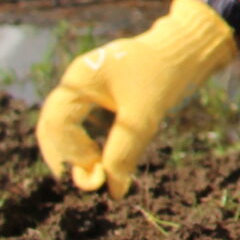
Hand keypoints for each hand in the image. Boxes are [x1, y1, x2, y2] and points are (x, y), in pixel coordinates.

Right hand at [33, 0, 236, 197]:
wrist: (186, 48)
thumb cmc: (164, 75)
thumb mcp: (144, 116)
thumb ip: (124, 151)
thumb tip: (113, 190)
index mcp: (80, 80)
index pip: (56, 123)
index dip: (70, 154)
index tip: (95, 174)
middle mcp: (76, 83)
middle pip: (53, 126)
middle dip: (68, 156)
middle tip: (89, 182)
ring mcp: (86, 88)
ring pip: (66, 127)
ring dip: (76, 153)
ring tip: (95, 174)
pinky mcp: (99, 96)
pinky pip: (81, 124)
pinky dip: (87, 144)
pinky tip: (100, 161)